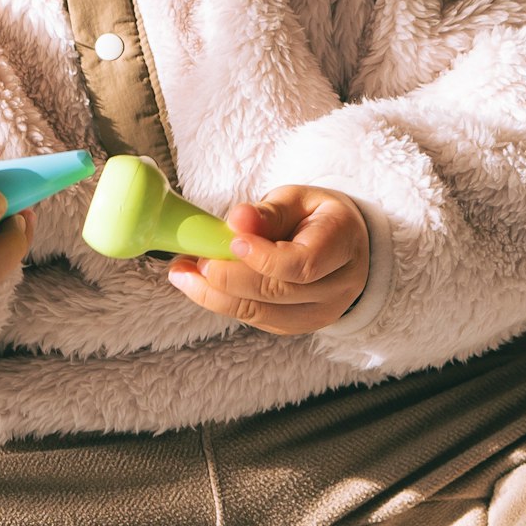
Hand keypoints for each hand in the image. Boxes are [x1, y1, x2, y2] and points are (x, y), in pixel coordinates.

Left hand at [170, 184, 368, 334]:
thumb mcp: (297, 200)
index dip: (263, 258)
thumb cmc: (315, 218)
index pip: (304, 263)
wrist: (341, 246)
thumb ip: (268, 212)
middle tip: (194, 260)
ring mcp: (319, 313)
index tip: (231, 241)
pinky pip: (254, 320)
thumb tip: (238, 219)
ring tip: (183, 273)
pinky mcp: (296, 326)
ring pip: (261, 313)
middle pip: (278, 292)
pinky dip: (222, 303)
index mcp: (342, 244)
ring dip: (214, 295)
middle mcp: (337, 286)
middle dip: (228, 278)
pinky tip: (200, 284)